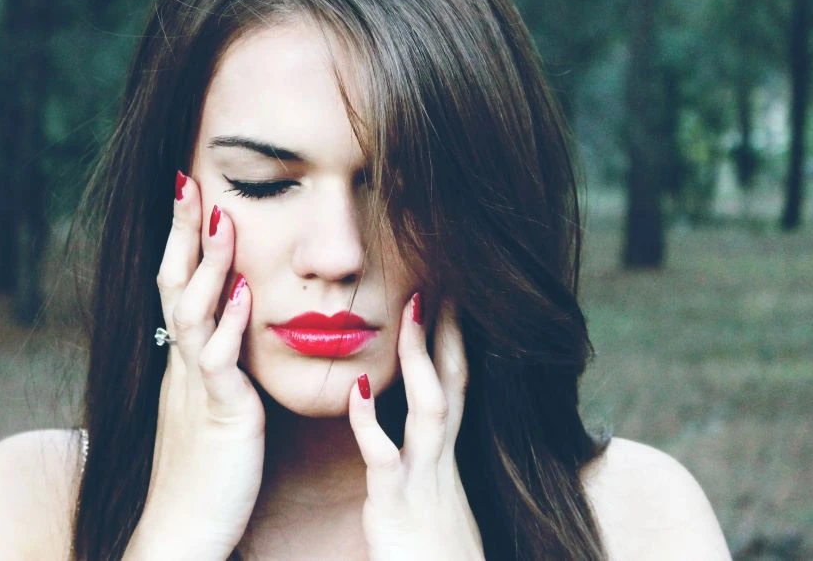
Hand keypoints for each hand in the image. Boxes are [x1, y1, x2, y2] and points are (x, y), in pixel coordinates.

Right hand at [126, 172, 263, 559]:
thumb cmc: (205, 470)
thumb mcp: (211, 404)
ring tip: (222, 219)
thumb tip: (234, 322)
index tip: (190, 192)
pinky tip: (242, 294)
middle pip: (174, 284)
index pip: (177, 285)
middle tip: (188, 180)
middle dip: (181, 232)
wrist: (183, 530)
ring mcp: (197, 387)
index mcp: (185, 360)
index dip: (180, 239)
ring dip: (207, 265)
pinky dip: (228, 326)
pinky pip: (219, 363)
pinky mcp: (219, 415)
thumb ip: (218, 363)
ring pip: (192, 313)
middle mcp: (183, 364)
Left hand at [348, 295, 483, 560]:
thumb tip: (417, 436)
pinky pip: (385, 459)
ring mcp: (423, 480)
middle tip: (441, 279)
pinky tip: (356, 389)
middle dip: (450, 331)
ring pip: (430, 408)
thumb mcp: (437, 501)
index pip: (455, 385)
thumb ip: (424, 464)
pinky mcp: (397, 506)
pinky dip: (371, 422)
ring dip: (421, 359)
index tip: (449, 296)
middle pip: (453, 382)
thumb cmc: (436, 554)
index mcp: (446, 456)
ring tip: (410, 312)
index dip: (454, 339)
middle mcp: (442, 460)